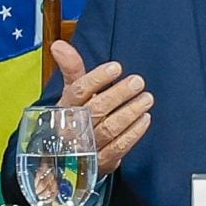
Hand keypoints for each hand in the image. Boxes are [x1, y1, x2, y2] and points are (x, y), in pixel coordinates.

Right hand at [52, 40, 153, 175]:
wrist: (66, 158)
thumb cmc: (74, 117)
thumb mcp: (71, 93)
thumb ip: (71, 68)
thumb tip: (59, 44)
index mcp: (65, 107)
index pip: (79, 91)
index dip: (97, 78)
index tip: (116, 67)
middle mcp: (74, 127)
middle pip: (97, 109)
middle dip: (119, 94)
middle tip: (138, 81)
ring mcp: (87, 147)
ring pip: (110, 128)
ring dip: (131, 112)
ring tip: (147, 98)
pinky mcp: (101, 161)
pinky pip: (119, 146)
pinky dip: (134, 132)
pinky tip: (145, 119)